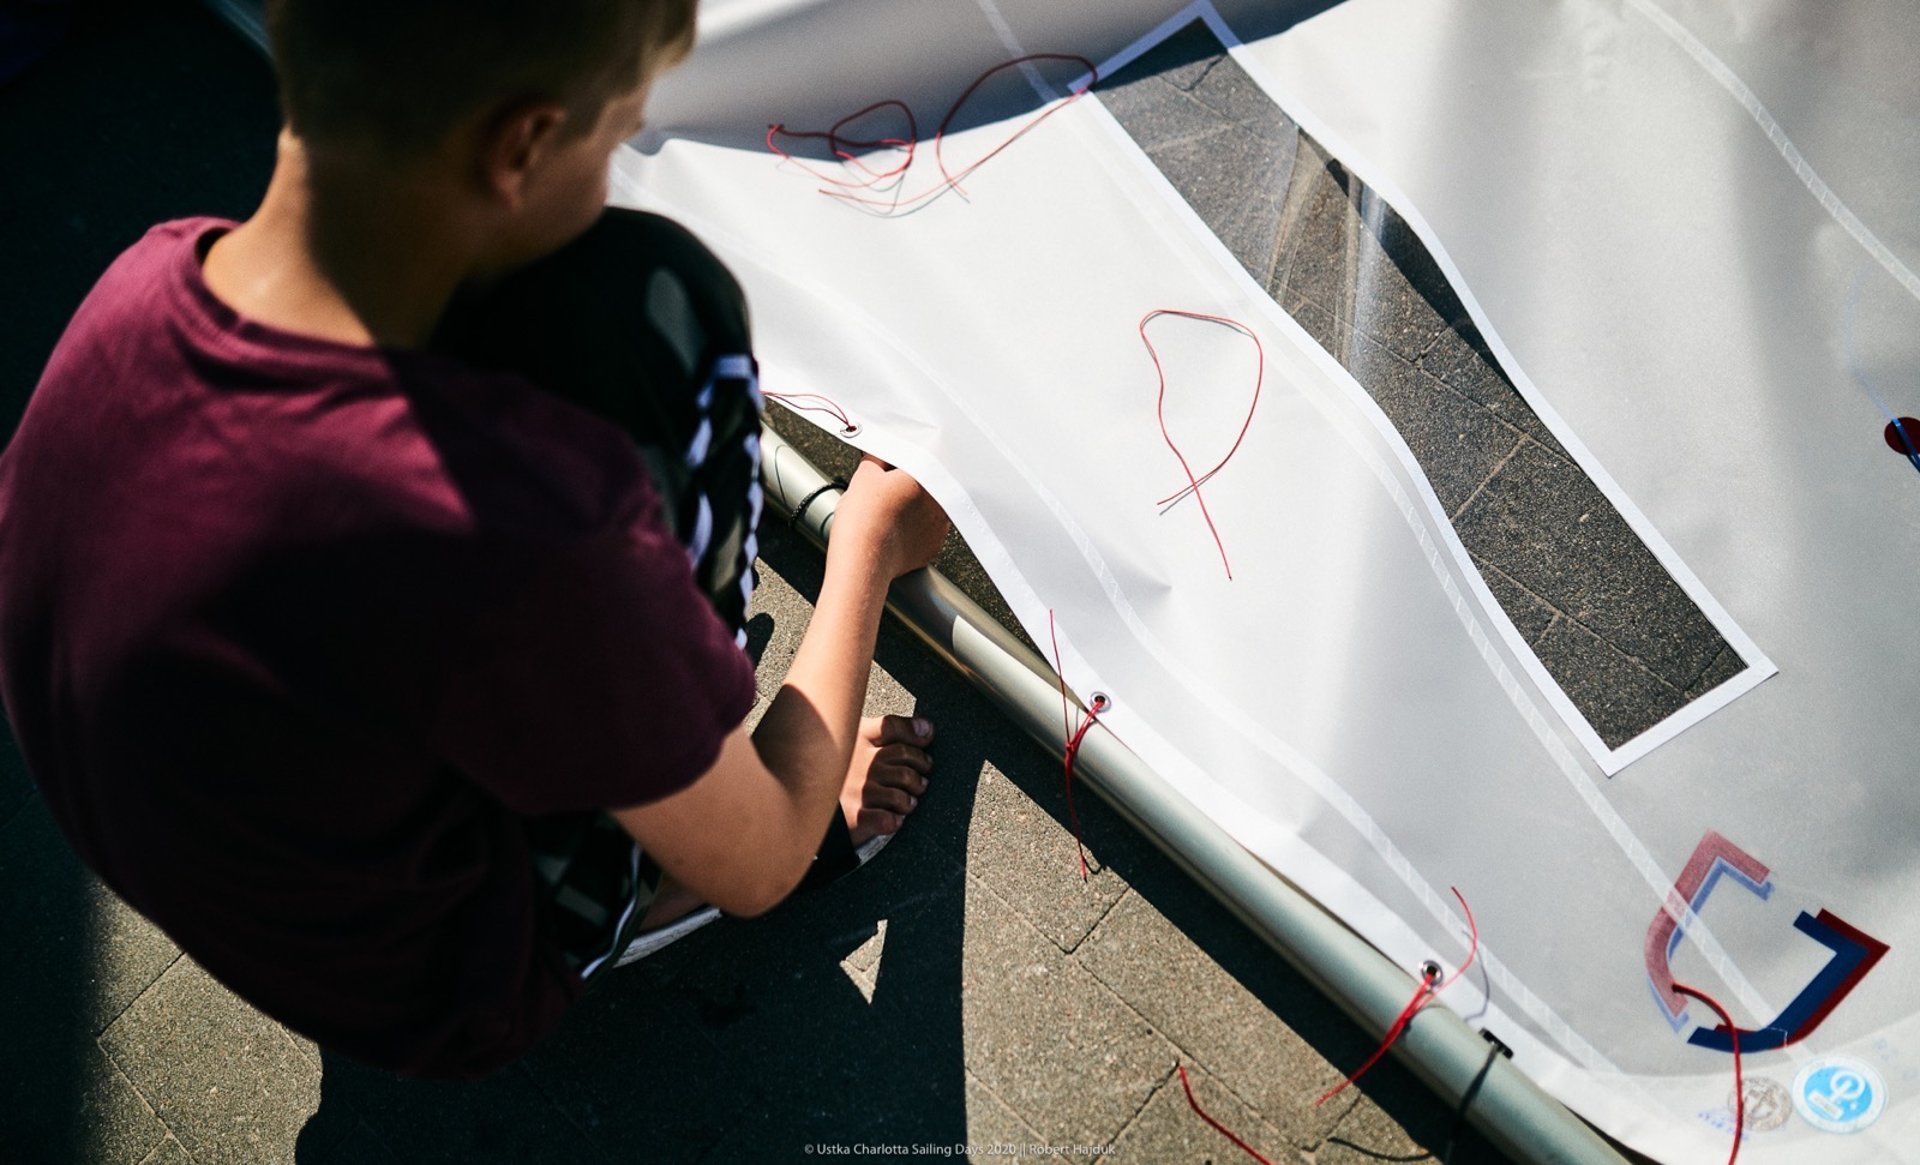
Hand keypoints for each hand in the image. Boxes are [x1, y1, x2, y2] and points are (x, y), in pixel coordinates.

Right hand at [831, 455, 949, 579]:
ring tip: (887, 511)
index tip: (888, 465)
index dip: (901, 462)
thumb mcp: (864, 475)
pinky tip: (894, 529)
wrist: (863, 562)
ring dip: (913, 506)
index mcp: (928, 477)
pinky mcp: (932, 548)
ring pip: (927, 509)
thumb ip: (877, 457)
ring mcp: (939, 528)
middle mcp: (941, 502)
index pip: (920, 459)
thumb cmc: (864, 519)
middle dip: (908, 484)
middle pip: (926, 485)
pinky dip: (912, 529)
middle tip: (885, 488)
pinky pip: (924, 532)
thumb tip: (879, 453)